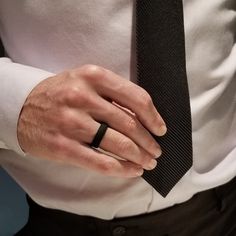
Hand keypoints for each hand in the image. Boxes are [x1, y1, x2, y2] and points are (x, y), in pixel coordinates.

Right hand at [17, 65, 166, 177]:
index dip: (153, 116)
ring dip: (139, 156)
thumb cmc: (61, 93)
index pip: (135, 97)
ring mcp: (71, 123)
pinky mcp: (63, 147)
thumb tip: (143, 118)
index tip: (161, 129)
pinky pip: (100, 162)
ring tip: (148, 162)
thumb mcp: (86, 82)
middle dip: (149, 141)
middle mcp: (81, 97)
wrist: (22, 106)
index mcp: (92, 77)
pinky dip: (121, 169)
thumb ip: (113, 95)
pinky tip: (133, 170)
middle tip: (157, 151)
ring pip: (118, 144)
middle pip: (129, 124)